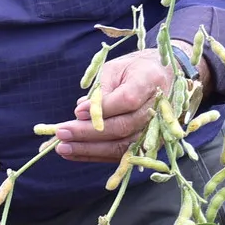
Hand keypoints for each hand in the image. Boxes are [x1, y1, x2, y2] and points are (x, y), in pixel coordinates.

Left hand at [53, 45, 204, 163]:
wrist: (163, 78)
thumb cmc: (133, 71)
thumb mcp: (115, 69)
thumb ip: (100, 91)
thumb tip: (81, 111)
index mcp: (150, 81)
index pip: (126, 100)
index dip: (101, 109)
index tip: (76, 111)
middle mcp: (159, 109)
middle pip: (122, 126)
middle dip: (88, 132)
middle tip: (61, 132)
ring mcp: (156, 131)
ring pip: (121, 146)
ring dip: (89, 149)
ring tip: (63, 148)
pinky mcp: (149, 146)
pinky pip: (121, 154)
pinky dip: (96, 155)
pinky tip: (74, 153)